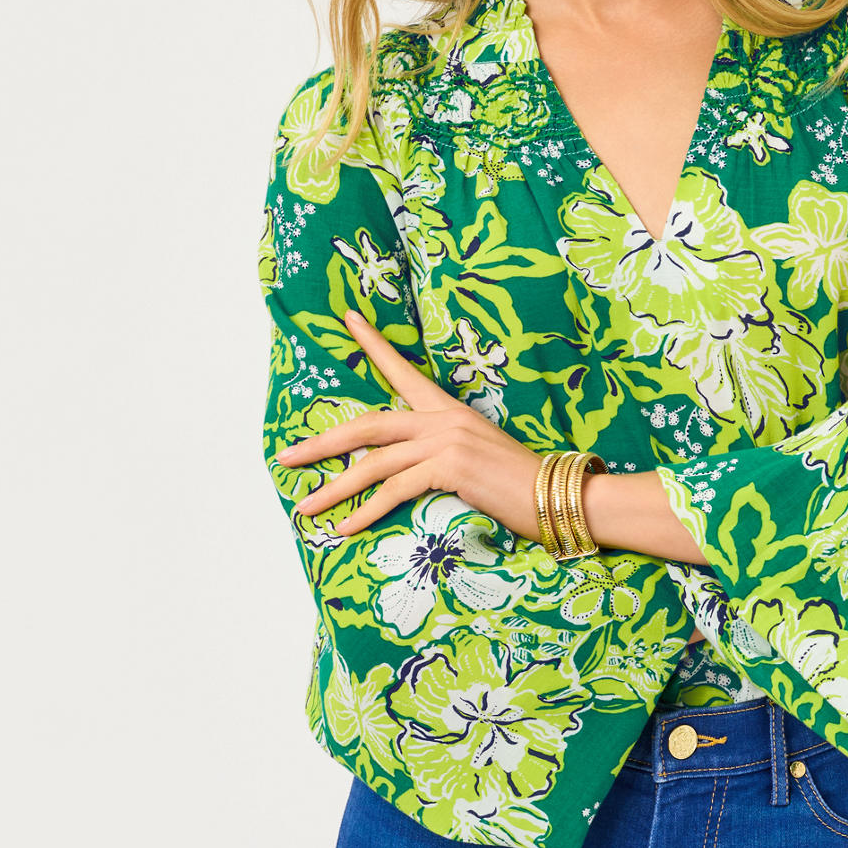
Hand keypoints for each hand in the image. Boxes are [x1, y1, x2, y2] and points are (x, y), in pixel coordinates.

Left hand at [274, 310, 543, 538]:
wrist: (561, 497)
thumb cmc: (521, 485)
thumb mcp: (477, 459)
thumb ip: (441, 457)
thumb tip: (406, 473)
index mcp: (448, 411)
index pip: (403, 371)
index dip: (373, 344)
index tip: (348, 319)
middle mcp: (443, 419)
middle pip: (368, 425)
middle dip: (322, 443)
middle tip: (286, 457)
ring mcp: (446, 441)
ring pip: (373, 463)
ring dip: (335, 489)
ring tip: (307, 508)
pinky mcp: (450, 467)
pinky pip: (395, 489)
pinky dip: (366, 511)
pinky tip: (346, 528)